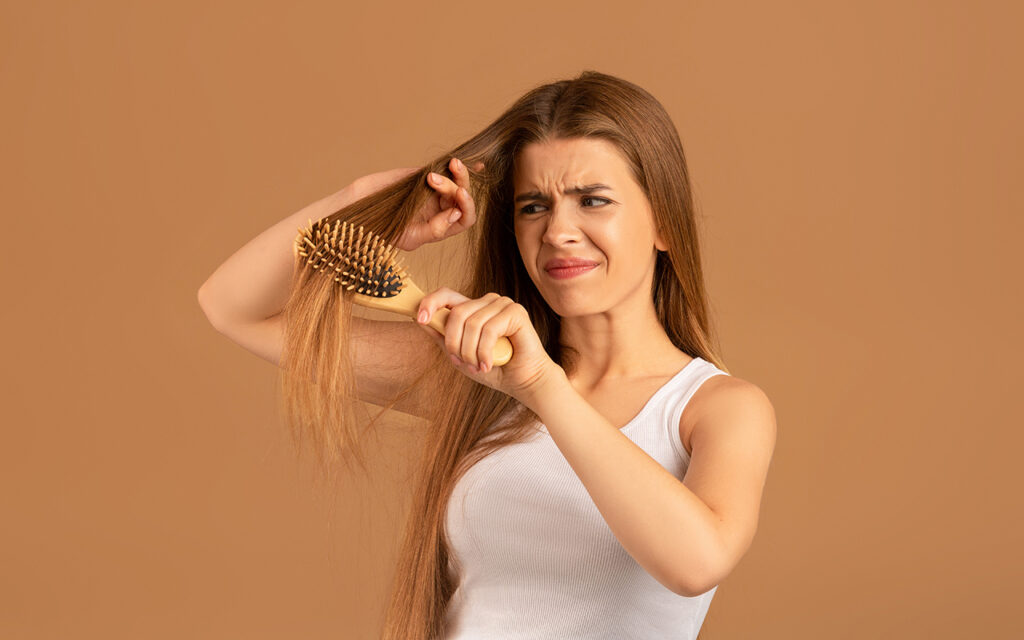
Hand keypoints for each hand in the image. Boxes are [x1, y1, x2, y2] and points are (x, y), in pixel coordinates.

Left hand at [415, 288, 564, 402]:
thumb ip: (442, 337)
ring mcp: (502, 304)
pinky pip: (489, 329)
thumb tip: (420, 320)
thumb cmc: (493, 368)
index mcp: (473, 308)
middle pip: (456, 312)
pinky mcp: (516, 312)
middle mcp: (487, 302)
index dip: (430, 303)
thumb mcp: (459, 355)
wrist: (522, 381)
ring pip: (471, 323)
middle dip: (454, 343)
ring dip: (470, 352)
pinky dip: (484, 352)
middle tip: (462, 362)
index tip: (420, 319)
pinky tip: (488, 364)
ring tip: (478, 367)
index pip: (446, 295)